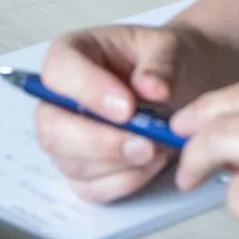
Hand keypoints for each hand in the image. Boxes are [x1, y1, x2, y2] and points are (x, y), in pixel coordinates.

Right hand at [33, 23, 238, 200]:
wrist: (184, 84)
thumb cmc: (168, 61)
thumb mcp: (172, 49)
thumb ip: (162, 64)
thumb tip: (151, 87)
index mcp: (73, 53)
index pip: (59, 71)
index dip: (88, 91)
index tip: (128, 108)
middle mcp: (60, 98)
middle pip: (53, 129)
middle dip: (102, 143)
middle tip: (146, 144)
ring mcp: (67, 138)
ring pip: (73, 164)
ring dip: (121, 165)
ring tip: (161, 147)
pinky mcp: (82, 169)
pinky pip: (92, 189)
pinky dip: (126, 181)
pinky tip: (153, 164)